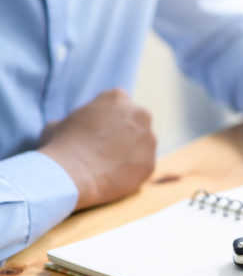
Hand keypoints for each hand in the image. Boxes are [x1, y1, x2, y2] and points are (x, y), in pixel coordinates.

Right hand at [39, 89, 156, 210]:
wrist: (70, 176)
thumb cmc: (60, 147)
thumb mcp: (57, 124)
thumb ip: (72, 120)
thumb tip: (67, 126)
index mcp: (117, 98)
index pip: (117, 103)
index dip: (107, 117)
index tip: (99, 130)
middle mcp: (139, 114)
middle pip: (136, 121)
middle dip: (125, 132)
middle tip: (106, 148)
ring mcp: (149, 139)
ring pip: (143, 143)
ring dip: (131, 151)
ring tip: (108, 164)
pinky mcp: (151, 162)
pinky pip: (143, 165)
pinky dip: (132, 170)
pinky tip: (114, 176)